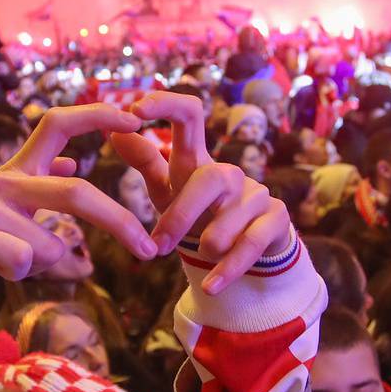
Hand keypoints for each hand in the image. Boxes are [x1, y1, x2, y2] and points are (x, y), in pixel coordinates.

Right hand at [0, 103, 155, 284]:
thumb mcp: (6, 206)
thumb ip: (40, 182)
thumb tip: (72, 159)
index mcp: (18, 170)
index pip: (60, 123)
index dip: (99, 114)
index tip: (137, 120)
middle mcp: (4, 179)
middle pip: (77, 191)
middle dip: (121, 222)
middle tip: (150, 251)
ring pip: (50, 245)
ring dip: (45, 264)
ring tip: (12, 262)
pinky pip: (22, 260)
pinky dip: (18, 273)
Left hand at [111, 92, 290, 292]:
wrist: (248, 249)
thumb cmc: (201, 214)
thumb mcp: (170, 191)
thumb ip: (146, 162)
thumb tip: (114, 131)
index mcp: (198, 161)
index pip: (188, 115)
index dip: (164, 104)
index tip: (135, 108)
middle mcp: (228, 173)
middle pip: (208, 179)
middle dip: (182, 215)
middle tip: (159, 245)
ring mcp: (255, 195)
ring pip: (228, 219)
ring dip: (207, 245)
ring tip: (197, 258)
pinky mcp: (276, 219)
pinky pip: (251, 244)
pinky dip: (228, 270)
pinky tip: (210, 286)